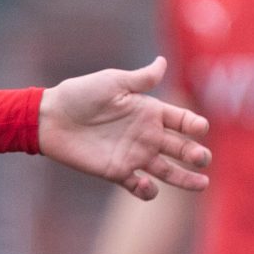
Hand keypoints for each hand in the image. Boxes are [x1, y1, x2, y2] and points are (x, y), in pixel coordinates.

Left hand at [39, 58, 210, 199]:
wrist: (51, 119)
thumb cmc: (80, 95)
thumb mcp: (112, 82)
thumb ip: (141, 79)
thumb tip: (163, 62)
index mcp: (149, 111)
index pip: (181, 120)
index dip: (194, 125)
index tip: (200, 129)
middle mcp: (146, 135)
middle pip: (180, 147)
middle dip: (195, 154)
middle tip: (203, 159)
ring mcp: (133, 155)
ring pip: (167, 170)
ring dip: (184, 178)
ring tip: (201, 184)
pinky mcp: (117, 171)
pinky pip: (138, 185)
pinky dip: (147, 190)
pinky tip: (148, 186)